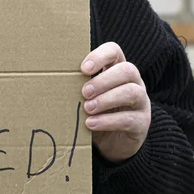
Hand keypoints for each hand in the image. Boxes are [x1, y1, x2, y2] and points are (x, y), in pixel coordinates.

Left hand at [81, 42, 150, 162]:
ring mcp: (142, 102)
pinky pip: (129, 118)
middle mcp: (134, 82)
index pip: (114, 51)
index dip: (100, 56)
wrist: (112, 142)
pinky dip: (108, 121)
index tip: (83, 69)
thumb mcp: (86, 96)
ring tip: (87, 108)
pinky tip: (91, 124)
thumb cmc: (95, 111)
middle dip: (104, 80)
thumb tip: (50, 78)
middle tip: (84, 92)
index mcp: (117, 69)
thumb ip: (77, 85)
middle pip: (127, 70)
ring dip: (106, 99)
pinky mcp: (142, 122)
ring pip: (132, 92)